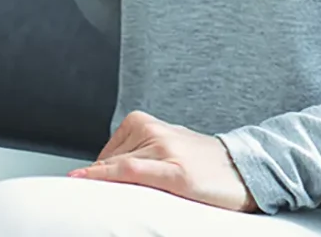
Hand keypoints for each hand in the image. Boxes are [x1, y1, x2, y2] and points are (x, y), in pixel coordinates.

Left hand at [67, 110, 257, 212]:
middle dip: (97, 180)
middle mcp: (154, 132)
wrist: (244, 168)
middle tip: (90, 199)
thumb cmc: (204, 162)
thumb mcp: (168, 147)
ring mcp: (165, 150)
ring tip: (106, 196)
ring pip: (118, 167)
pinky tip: (86, 180)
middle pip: (110, 160)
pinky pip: (131, 172)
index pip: (108, 151)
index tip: (77, 185)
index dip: (93, 172)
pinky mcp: (176, 172)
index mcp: (148, 122)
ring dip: (103, 183)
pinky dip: (106, 175)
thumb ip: (139, 152)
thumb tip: (106, 170)